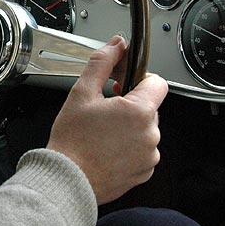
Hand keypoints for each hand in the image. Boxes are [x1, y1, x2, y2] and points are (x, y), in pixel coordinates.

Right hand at [47, 36, 167, 204]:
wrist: (67, 180)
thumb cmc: (72, 141)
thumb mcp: (81, 93)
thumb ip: (102, 63)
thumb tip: (116, 45)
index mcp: (139, 111)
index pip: (157, 82)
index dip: (140, 79)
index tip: (123, 85)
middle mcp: (150, 134)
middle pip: (150, 107)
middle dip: (130, 104)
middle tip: (105, 110)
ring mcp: (149, 155)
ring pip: (146, 130)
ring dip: (130, 127)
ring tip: (103, 133)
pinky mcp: (145, 171)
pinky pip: (143, 151)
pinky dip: (129, 147)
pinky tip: (108, 149)